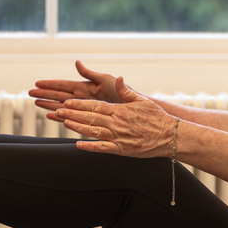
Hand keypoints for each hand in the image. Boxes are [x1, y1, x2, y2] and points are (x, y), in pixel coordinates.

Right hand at [29, 60, 125, 120]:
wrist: (136, 107)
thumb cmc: (124, 92)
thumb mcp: (106, 80)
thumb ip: (90, 74)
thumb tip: (76, 63)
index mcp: (87, 86)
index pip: (65, 85)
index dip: (51, 84)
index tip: (37, 83)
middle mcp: (84, 97)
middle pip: (60, 95)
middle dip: (45, 94)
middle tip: (30, 94)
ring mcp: (86, 107)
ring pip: (63, 106)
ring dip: (49, 105)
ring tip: (36, 104)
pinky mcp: (90, 117)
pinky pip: (72, 117)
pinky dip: (61, 117)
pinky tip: (51, 116)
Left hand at [55, 77, 174, 157]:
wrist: (169, 136)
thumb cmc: (157, 118)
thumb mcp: (142, 101)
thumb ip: (126, 92)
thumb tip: (118, 79)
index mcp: (120, 110)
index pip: (95, 106)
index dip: (79, 105)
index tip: (67, 102)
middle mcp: (117, 123)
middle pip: (90, 117)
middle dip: (72, 114)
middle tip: (58, 111)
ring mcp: (118, 137)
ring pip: (92, 131)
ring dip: (77, 127)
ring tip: (64, 123)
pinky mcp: (122, 149)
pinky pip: (102, 148)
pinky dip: (89, 146)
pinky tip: (78, 145)